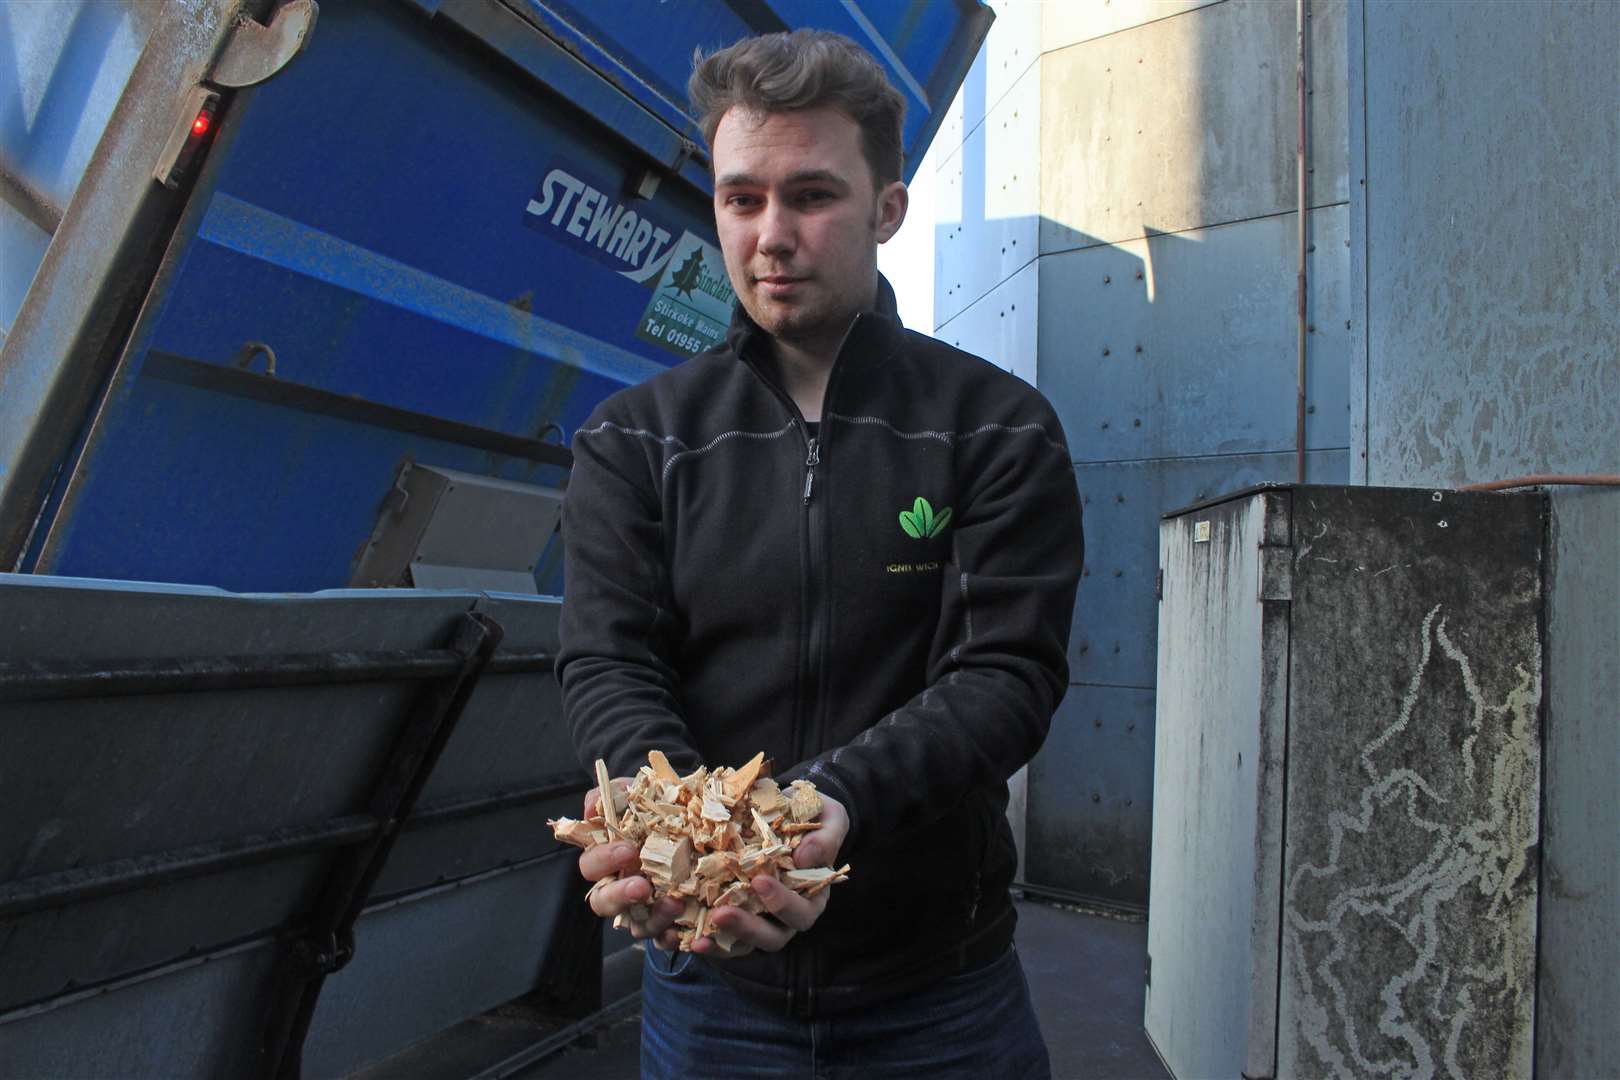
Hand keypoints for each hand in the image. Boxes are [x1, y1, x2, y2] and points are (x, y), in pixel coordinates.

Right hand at [578, 783, 683, 948]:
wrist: (702, 824)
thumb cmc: (660, 808)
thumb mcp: (639, 793)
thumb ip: (613, 795)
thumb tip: (591, 807)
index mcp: (609, 859)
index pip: (591, 866)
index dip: (603, 860)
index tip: (628, 849)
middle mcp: (621, 888)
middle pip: (603, 903)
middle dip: (620, 895)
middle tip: (642, 886)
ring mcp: (644, 910)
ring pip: (637, 926)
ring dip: (654, 918)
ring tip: (676, 903)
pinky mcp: (669, 924)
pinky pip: (666, 940)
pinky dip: (675, 939)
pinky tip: (689, 935)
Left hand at [691, 793, 847, 955]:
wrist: (789, 809)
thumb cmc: (814, 817)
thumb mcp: (830, 818)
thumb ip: (826, 837)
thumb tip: (806, 858)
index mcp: (811, 896)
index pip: (801, 913)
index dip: (782, 903)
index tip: (759, 881)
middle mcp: (786, 915)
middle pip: (772, 937)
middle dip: (747, 929)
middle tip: (721, 914)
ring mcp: (759, 917)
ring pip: (743, 944)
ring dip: (720, 941)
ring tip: (698, 936)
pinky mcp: (735, 912)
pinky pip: (720, 934)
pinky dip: (703, 936)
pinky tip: (683, 929)